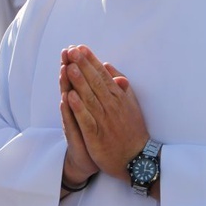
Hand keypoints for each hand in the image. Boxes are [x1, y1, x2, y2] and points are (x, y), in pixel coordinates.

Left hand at [62, 45, 148, 180]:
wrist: (136, 158)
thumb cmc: (132, 129)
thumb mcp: (130, 103)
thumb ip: (119, 84)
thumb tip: (108, 66)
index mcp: (118, 97)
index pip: (102, 75)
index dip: (91, 61)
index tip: (80, 47)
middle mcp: (111, 106)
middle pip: (95, 82)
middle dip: (83, 66)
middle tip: (72, 51)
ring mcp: (104, 121)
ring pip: (90, 98)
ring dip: (79, 82)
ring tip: (69, 67)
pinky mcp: (96, 136)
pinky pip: (86, 120)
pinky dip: (79, 108)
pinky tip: (69, 97)